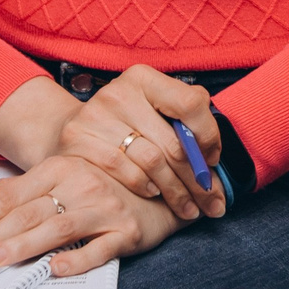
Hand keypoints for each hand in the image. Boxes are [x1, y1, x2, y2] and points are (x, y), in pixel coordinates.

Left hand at [0, 154, 187, 277]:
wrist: (165, 185)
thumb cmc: (106, 186)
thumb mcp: (65, 181)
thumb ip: (30, 198)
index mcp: (57, 169)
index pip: (6, 196)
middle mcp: (78, 183)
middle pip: (24, 213)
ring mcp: (103, 207)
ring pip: (56, 228)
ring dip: (23, 245)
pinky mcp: (126, 231)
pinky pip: (99, 248)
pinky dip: (78, 259)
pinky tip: (56, 269)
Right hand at [54, 65, 223, 222]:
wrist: (76, 130)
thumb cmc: (127, 126)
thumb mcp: (154, 112)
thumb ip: (184, 123)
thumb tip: (213, 160)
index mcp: (144, 79)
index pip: (191, 103)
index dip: (209, 137)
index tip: (212, 161)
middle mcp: (119, 92)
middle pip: (173, 143)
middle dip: (198, 180)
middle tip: (212, 202)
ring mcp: (95, 115)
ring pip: (152, 161)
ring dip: (177, 192)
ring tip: (189, 209)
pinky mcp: (77, 139)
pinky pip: (123, 170)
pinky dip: (144, 186)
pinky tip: (155, 194)